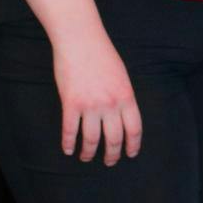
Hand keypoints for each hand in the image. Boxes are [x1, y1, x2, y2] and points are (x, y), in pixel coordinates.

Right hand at [48, 18, 141, 165]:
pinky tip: (68, 149)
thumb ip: (123, 97)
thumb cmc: (103, 55)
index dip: (133, 145)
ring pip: (91, 139)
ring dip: (89, 152)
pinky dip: (68, 143)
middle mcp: (111, 104)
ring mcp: (90, 105)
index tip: (131, 154)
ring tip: (87, 158)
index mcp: (127, 96)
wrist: (81, 40)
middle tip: (109, 162)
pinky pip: (70, 131)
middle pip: (114, 138)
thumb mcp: (122, 76)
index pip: (134, 128)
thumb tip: (122, 116)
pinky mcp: (70, 104)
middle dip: (112, 154)